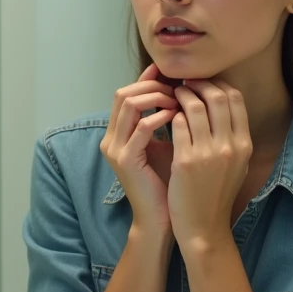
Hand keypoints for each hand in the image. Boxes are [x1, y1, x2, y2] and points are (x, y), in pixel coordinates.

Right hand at [99, 64, 179, 239]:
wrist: (160, 218)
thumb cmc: (167, 182)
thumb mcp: (166, 144)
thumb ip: (166, 120)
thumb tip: (182, 92)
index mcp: (117, 133)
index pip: (126, 93)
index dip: (147, 79)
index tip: (171, 73)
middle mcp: (110, 138)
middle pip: (123, 93)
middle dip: (152, 85)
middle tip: (177, 87)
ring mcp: (115, 149)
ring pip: (129, 104)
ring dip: (156, 97)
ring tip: (178, 100)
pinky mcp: (125, 160)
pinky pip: (140, 128)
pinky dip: (159, 117)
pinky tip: (177, 116)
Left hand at [167, 80, 251, 245]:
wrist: (204, 227)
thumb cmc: (216, 195)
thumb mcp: (237, 165)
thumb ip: (233, 136)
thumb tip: (221, 104)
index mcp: (245, 144)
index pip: (235, 99)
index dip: (218, 84)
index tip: (204, 82)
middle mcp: (230, 145)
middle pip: (217, 96)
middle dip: (199, 84)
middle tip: (185, 82)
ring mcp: (208, 153)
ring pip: (195, 106)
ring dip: (182, 95)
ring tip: (173, 94)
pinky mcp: (186, 161)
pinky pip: (178, 125)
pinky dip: (172, 115)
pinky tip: (167, 115)